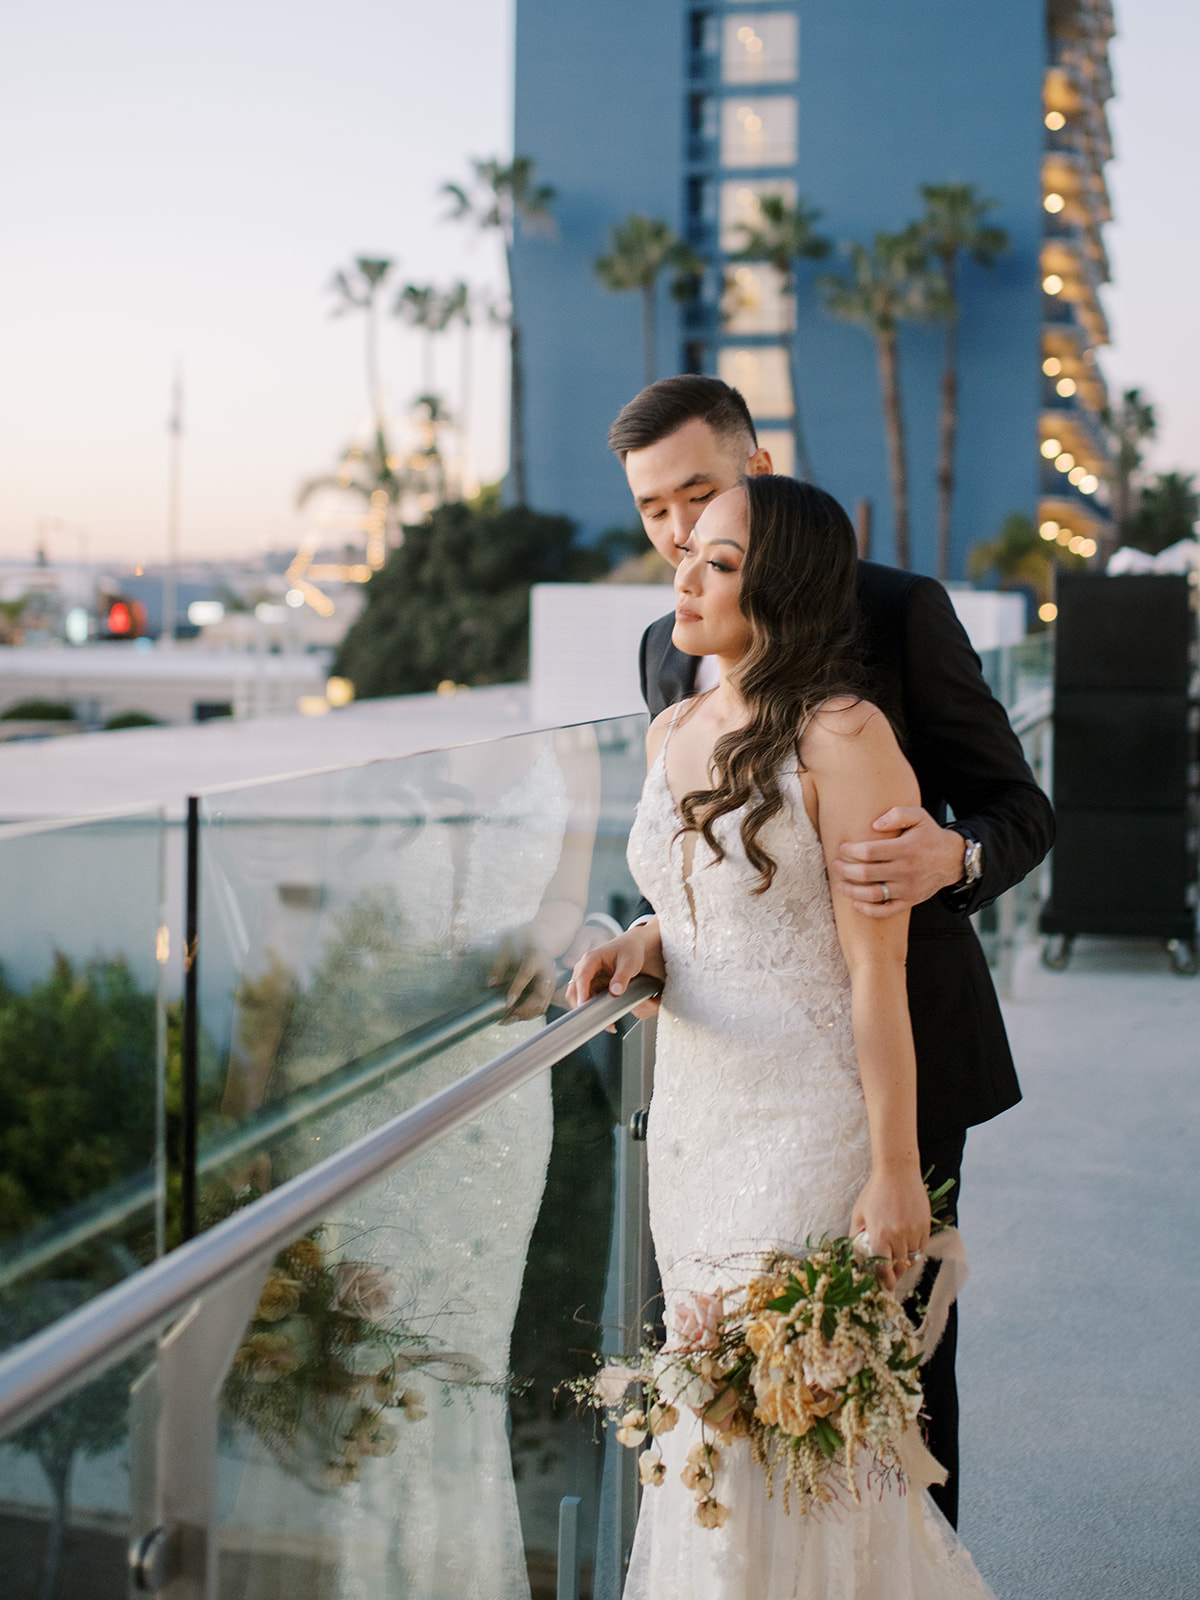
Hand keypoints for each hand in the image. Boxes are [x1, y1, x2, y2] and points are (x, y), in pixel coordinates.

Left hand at [488, 929, 557, 1020]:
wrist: (546, 936)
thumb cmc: (524, 937)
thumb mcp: (508, 942)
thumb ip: (500, 962)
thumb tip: (491, 984)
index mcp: (537, 956)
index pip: (526, 974)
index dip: (517, 989)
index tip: (507, 1002)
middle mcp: (547, 970)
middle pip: (540, 995)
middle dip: (523, 1010)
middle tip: (505, 1018)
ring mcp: (551, 981)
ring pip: (543, 1005)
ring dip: (525, 1016)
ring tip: (506, 1020)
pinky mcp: (550, 989)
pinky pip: (542, 1006)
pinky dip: (529, 1014)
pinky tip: (514, 1015)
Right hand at [565, 922, 664, 1024]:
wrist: (631, 946)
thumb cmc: (629, 951)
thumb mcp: (630, 963)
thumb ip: (622, 977)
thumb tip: (615, 992)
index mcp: (591, 958)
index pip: (581, 977)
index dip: (582, 993)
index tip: (585, 1007)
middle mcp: (583, 968)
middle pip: (573, 990)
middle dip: (581, 1007)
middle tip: (596, 1021)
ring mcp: (585, 977)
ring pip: (578, 998)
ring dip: (587, 1011)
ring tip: (606, 1024)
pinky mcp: (590, 985)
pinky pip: (587, 1000)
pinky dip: (593, 1010)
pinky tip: (607, 1019)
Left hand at [831, 807, 965, 917]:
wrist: (953, 859)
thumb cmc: (930, 835)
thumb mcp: (919, 816)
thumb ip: (897, 814)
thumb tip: (875, 824)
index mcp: (905, 849)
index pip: (869, 852)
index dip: (851, 850)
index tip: (842, 848)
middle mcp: (906, 870)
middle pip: (866, 873)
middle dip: (845, 869)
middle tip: (835, 865)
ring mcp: (908, 888)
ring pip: (873, 894)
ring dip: (852, 891)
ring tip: (840, 884)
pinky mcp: (910, 901)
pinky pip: (886, 911)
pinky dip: (869, 910)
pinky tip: (856, 903)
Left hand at [851, 1166, 930, 1292]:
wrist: (897, 1172)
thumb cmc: (874, 1192)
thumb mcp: (859, 1213)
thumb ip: (855, 1235)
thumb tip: (854, 1254)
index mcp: (879, 1234)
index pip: (882, 1268)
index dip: (884, 1281)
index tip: (884, 1288)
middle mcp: (898, 1236)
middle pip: (898, 1267)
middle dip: (894, 1274)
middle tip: (890, 1276)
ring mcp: (913, 1231)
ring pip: (911, 1259)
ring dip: (904, 1263)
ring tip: (898, 1259)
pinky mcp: (925, 1226)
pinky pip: (921, 1248)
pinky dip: (914, 1251)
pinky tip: (907, 1245)